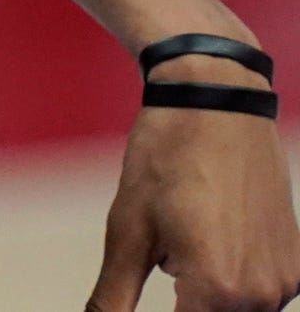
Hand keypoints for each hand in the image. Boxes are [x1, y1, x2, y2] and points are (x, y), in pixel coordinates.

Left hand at [87, 73, 299, 310]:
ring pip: (235, 311)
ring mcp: (285, 281)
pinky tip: (209, 231)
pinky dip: (230, 279)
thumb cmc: (165, 160)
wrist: (216, 103)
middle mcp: (262, 295)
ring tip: (184, 233)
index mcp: (218, 290)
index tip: (150, 267)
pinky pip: (259, 294)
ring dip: (205, 293)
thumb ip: (113, 297)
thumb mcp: (127, 231)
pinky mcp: (296, 264)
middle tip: (165, 246)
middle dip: (181, 302)